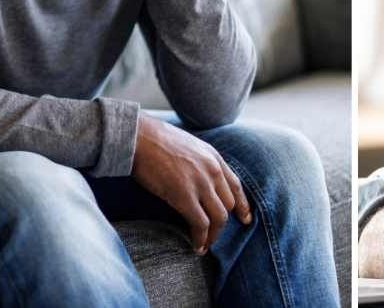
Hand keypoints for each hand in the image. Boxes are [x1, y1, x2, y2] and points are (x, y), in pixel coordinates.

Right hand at [130, 112, 251, 253]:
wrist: (138, 137)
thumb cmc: (155, 140)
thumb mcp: (188, 145)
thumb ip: (198, 161)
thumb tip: (196, 178)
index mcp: (214, 157)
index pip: (236, 186)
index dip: (242, 205)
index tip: (245, 219)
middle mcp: (213, 170)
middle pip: (229, 204)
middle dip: (224, 224)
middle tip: (214, 236)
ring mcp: (200, 183)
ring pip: (219, 218)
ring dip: (213, 236)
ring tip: (204, 246)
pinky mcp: (184, 196)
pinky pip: (201, 224)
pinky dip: (201, 239)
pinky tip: (196, 246)